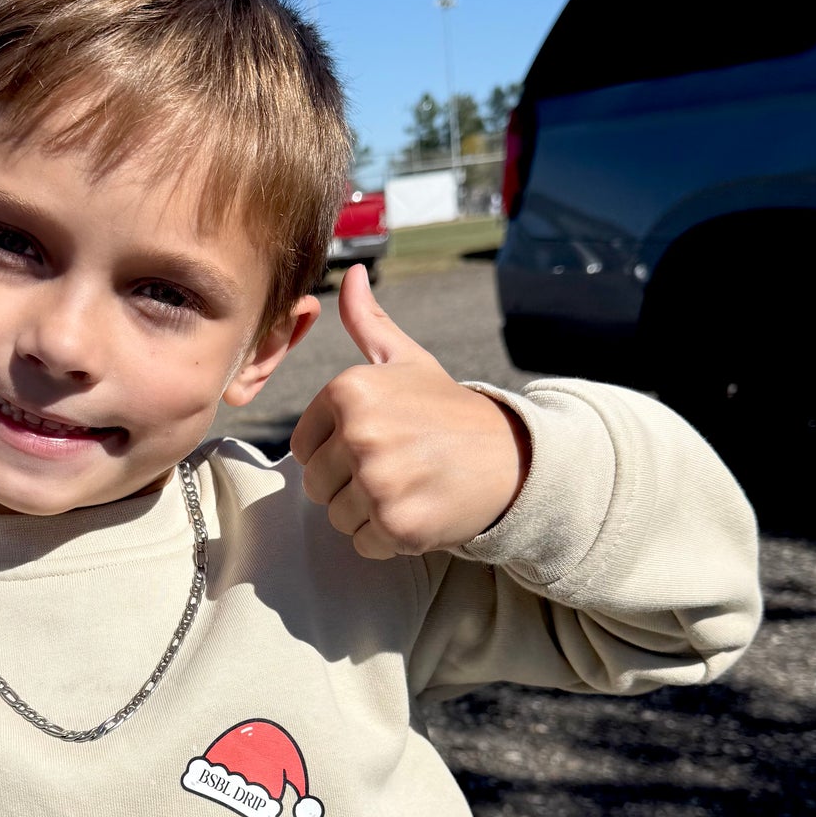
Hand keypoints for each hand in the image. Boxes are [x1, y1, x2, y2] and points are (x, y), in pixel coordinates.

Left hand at [289, 265, 530, 557]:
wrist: (512, 457)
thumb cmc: (448, 410)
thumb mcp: (407, 359)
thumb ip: (367, 322)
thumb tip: (349, 272)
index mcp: (349, 391)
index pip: (303, 447)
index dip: (336, 452)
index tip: (378, 442)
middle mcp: (359, 434)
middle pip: (316, 486)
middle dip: (350, 485)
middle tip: (397, 468)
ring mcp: (379, 482)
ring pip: (338, 517)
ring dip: (369, 512)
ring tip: (410, 487)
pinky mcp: (397, 524)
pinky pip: (364, 543)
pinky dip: (389, 538)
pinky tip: (420, 510)